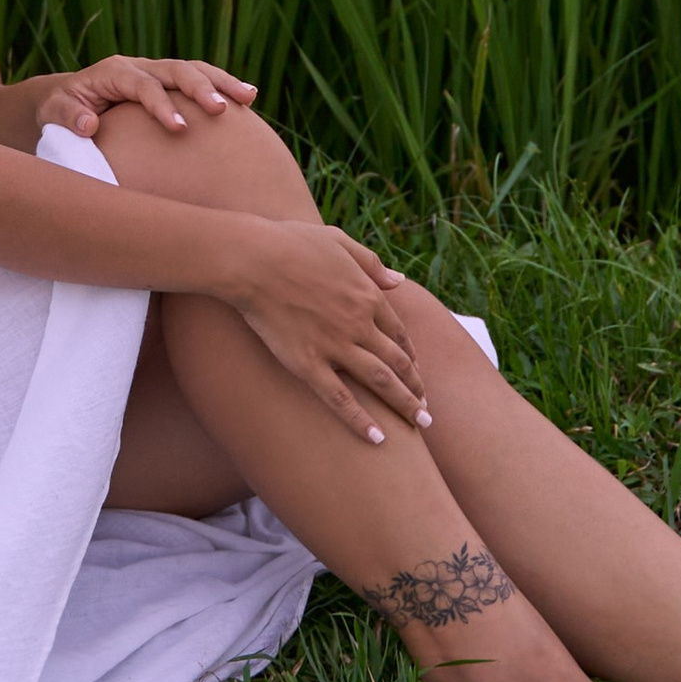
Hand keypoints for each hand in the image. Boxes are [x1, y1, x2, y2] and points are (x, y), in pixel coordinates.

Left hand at [35, 52, 258, 139]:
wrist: (68, 97)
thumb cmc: (62, 108)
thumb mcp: (54, 112)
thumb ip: (67, 117)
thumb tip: (89, 125)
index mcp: (114, 72)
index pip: (143, 85)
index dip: (161, 105)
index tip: (179, 130)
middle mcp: (140, 66)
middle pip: (176, 69)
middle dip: (201, 88)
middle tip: (222, 110)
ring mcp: (156, 72)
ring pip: (195, 68)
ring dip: (222, 81)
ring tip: (249, 97)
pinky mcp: (168, 82)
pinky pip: (199, 78)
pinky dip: (223, 85)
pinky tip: (248, 100)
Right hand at [232, 219, 428, 445]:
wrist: (253, 259)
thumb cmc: (291, 243)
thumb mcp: (339, 241)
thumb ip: (372, 264)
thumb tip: (400, 282)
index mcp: (367, 295)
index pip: (398, 334)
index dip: (411, 357)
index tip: (416, 373)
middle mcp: (359, 324)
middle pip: (397, 362)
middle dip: (416, 388)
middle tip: (427, 412)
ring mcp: (335, 346)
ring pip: (380, 382)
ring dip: (404, 405)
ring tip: (420, 426)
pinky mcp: (308, 365)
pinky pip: (340, 399)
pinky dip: (361, 421)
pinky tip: (378, 440)